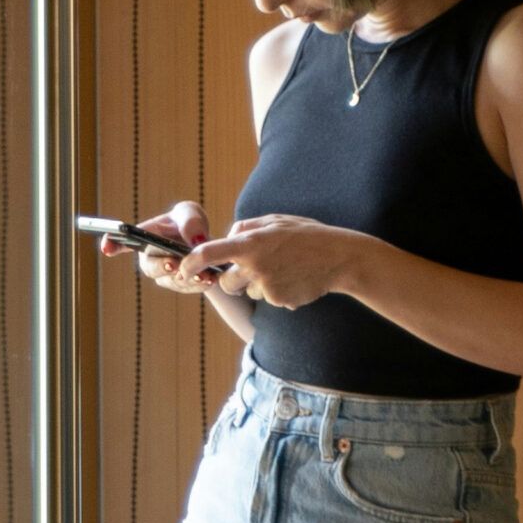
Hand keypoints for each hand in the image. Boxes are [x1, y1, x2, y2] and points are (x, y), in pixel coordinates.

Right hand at [104, 200, 218, 294]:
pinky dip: (198, 284)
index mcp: (145, 236)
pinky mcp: (178, 284)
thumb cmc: (189, 224)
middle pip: (149, 266)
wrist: (206, 245)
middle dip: (161, 266)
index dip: (112, 243)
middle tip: (173, 264)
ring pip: (169, 280)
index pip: (124, 240)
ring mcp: (163, 274)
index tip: (107, 247)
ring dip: (186, 278)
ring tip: (203, 275)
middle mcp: (149, 257)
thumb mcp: (190, 214)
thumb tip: (195, 241)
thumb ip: (190, 222)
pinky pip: (186, 287)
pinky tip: (210, 279)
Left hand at [179, 214, 370, 310]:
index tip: (183, 269)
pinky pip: (267, 299)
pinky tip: (294, 280)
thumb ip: (245, 228)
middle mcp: (254, 266)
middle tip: (254, 269)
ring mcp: (266, 286)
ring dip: (257, 285)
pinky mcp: (278, 301)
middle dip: (233, 280)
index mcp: (250, 243)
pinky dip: (276, 292)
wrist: (339, 258)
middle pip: (226, 283)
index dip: (191, 263)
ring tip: (283, 270)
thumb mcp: (275, 221)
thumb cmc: (306, 236)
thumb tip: (224, 238)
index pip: (209, 253)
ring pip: (247, 292)